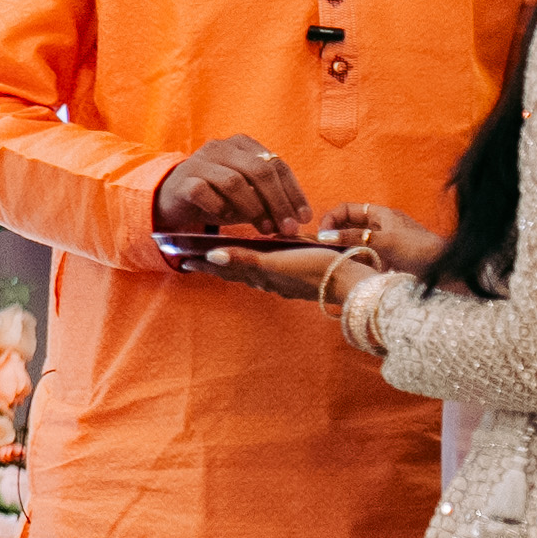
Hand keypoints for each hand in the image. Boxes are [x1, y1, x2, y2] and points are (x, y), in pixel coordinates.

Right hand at [150, 138, 313, 240]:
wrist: (172, 199)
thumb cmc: (216, 196)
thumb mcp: (246, 194)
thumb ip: (267, 198)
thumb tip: (295, 218)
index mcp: (242, 144)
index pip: (276, 164)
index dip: (294, 192)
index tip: (304, 217)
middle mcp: (221, 147)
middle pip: (259, 171)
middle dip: (278, 202)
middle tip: (287, 228)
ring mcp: (199, 162)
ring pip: (234, 182)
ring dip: (254, 209)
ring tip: (264, 229)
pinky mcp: (182, 181)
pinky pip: (205, 194)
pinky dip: (220, 209)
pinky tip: (226, 221)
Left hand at [189, 238, 358, 302]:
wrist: (354, 282)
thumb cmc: (317, 270)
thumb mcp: (276, 263)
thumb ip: (244, 260)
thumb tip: (211, 256)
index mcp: (261, 275)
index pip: (225, 268)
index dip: (204, 262)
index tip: (182, 257)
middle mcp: (270, 280)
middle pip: (236, 271)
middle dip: (216, 264)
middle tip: (193, 256)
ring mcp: (286, 280)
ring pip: (254, 271)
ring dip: (236, 263)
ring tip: (220, 256)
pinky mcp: (300, 277)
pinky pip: (273, 269)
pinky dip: (260, 262)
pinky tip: (265, 256)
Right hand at [319, 201, 445, 278]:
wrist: (445, 267)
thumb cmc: (419, 249)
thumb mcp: (384, 240)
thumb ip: (354, 237)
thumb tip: (324, 236)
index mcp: (380, 214)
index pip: (345, 209)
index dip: (330, 219)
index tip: (322, 236)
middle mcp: (379, 225)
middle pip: (347, 226)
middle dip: (334, 236)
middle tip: (323, 251)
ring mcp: (382, 242)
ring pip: (353, 243)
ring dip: (343, 250)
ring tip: (336, 261)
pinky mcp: (385, 258)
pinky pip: (362, 257)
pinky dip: (354, 261)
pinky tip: (351, 269)